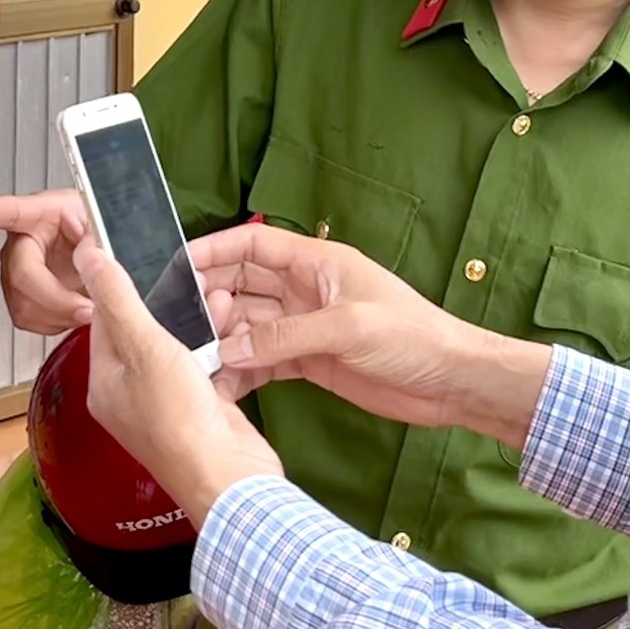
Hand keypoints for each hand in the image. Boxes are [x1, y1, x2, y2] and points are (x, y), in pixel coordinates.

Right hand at [0, 189, 93, 333]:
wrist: (101, 264)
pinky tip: (69, 314)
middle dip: (55, 298)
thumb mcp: (104, 229)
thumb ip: (96, 238)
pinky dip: (51, 323)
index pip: (10, 211)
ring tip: (85, 310)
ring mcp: (17, 269)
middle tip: (88, 308)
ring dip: (56, 314)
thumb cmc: (98, 237)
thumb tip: (86, 250)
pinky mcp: (20, 296)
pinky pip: (24, 318)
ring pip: (20, 302)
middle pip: (21, 274)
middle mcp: (23, 241)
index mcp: (44, 214)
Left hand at [74, 238, 281, 526]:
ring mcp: (166, 404)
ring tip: (218, 292)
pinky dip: (217, 344)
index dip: (120, 285)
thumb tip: (86, 254)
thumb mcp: (144, 346)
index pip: (103, 321)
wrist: (228, 476)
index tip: (138, 254)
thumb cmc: (178, 417)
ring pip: (177, 348)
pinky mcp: (200, 409)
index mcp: (104, 382)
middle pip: (143, 332)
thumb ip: (117, 298)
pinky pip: (203, 366)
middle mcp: (130, 395)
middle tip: (189, 271)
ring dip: (196, 318)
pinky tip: (233, 324)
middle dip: (167, 299)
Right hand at [192, 224, 553, 449]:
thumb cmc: (413, 337)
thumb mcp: (347, 328)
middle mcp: (306, 291)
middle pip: (244, 284)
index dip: (214, 250)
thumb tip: (232, 349)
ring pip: (250, 325)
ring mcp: (307, 327)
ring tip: (197, 358)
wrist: (451, 381)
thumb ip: (286, 336)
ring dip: (225, 339)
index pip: (253, 245)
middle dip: (211, 299)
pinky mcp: (312, 361)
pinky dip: (244, 369)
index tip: (178, 267)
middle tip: (182, 324)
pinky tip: (223, 383)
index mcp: (318, 264)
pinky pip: (266, 359)